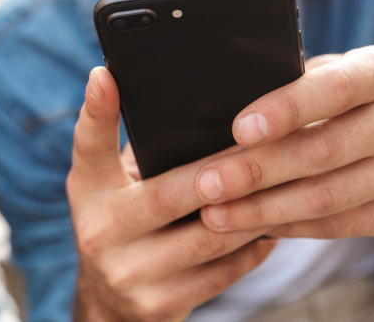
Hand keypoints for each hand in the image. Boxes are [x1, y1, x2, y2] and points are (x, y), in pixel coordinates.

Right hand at [68, 67, 276, 321]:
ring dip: (252, 208)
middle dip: (224, 169)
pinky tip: (276, 224)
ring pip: (209, 234)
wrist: (109, 307)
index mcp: (87, 192)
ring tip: (286, 181)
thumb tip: (196, 102)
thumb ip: (141, 152)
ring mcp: (128, 273)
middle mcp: (99, 232)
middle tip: (268, 142)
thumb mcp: (114, 186)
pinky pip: (223, 270)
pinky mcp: (159, 305)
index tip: (103, 74)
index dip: (95, 110)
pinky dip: (254, 245)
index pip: (87, 146)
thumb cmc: (124, 224)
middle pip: (169, 193)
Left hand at [193, 45, 373, 238]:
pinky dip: (290, 226)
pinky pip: (339, 224)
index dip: (284, 110)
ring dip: (261, 210)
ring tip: (214, 214)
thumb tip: (225, 90)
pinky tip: (254, 224)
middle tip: (204, 182)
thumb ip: (300, 77)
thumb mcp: (357, 67)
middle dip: (253, 172)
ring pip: (325, 198)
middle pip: (319, 153)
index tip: (238, 128)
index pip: (333, 90)